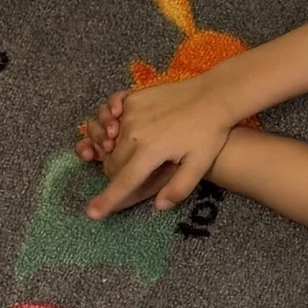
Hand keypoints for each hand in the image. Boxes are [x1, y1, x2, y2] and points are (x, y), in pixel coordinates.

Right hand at [82, 73, 250, 216]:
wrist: (214, 95)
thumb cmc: (210, 132)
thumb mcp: (200, 164)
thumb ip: (179, 187)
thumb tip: (159, 206)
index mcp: (150, 152)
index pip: (123, 182)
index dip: (107, 200)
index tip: (92, 213)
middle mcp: (134, 132)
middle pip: (112, 162)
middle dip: (117, 173)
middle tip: (134, 173)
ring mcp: (131, 112)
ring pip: (109, 139)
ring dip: (110, 149)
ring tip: (125, 151)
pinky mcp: (133, 98)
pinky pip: (111, 114)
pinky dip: (109, 122)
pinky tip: (116, 124)